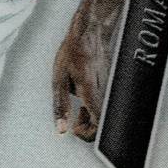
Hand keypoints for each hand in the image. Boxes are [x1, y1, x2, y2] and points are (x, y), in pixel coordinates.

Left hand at [52, 11, 111, 141]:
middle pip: (102, 126)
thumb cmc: (72, 53)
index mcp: (91, 96)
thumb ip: (60, 106)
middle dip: (87, 127)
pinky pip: (104, 103)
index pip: (97, 129)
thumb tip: (61, 129)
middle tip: (75, 117)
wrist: (89, 33)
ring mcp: (109, 90)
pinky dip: (94, 106)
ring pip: (104, 115)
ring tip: (78, 105)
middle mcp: (104, 95)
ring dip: (90, 117)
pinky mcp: (109, 86)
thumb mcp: (59, 80)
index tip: (73, 125)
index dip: (85, 134)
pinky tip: (84, 94)